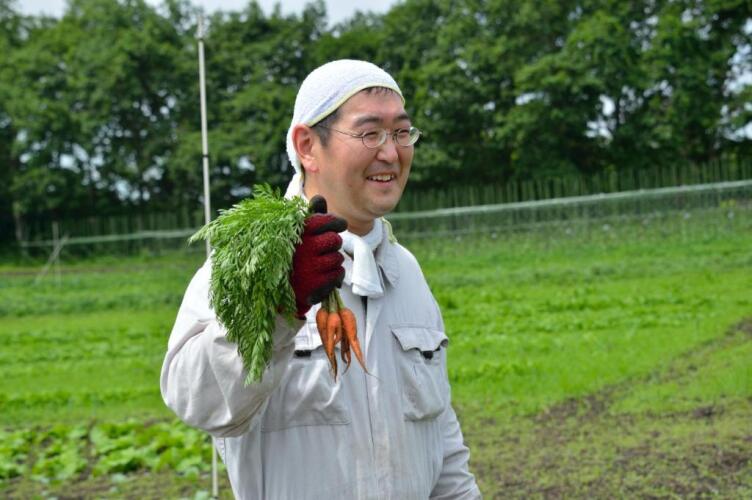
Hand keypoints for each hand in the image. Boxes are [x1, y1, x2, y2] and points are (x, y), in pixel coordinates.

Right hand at [291, 195, 346, 318]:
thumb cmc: (290, 256)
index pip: (325, 220)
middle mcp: (305, 248)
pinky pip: (338, 275)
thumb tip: (320, 197)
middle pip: (335, 240)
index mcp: (297, 232)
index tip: (340, 225)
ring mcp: (310, 267)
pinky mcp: (315, 285)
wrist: (276, 290)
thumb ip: (311, 216)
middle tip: (324, 249)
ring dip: (334, 262)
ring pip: (338, 259)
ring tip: (320, 264)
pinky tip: (325, 276)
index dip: (336, 222)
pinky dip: (336, 276)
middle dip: (334, 244)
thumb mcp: (296, 234)